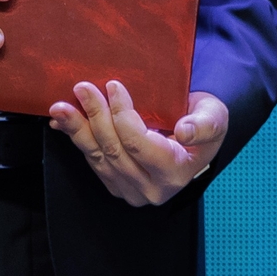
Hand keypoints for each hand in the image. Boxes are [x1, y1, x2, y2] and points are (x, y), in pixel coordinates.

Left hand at [47, 82, 224, 205]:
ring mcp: (130, 190)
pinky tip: (63, 122)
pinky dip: (77, 139)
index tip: (114, 85)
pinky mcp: (115, 184)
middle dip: (96, 116)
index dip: (122, 115)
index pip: (139, 144)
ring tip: (61, 107)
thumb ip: (204, 124)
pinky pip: (92, 161)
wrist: (192, 137)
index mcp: (175, 172)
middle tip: (83, 87)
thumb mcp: (215, 117)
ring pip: (97, 158)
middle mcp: (151, 188)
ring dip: (77, 129)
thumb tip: (184, 132)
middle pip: (114, 150)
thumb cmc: (203, 122)